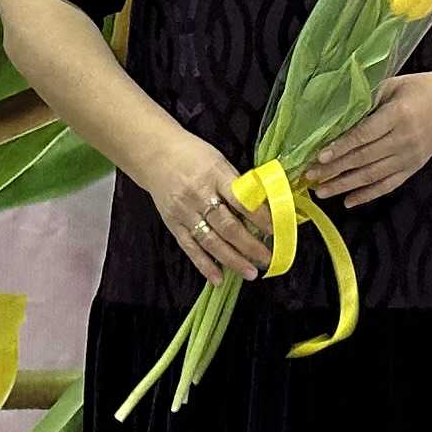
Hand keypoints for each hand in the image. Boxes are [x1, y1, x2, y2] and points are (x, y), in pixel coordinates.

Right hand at [150, 136, 271, 283]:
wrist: (154, 154)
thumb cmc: (193, 154)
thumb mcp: (219, 161)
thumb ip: (236, 185)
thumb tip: (262, 209)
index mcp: (215, 175)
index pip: (241, 201)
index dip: (260, 218)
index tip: (276, 231)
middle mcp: (199, 196)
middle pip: (228, 226)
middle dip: (250, 246)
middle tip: (267, 260)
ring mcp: (184, 212)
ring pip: (211, 241)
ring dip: (232, 260)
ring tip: (250, 273)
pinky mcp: (173, 224)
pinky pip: (190, 247)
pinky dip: (204, 265)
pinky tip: (218, 278)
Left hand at [303, 71, 431, 210]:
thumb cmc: (422, 88)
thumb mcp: (394, 84)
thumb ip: (368, 98)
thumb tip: (336, 113)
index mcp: (397, 116)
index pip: (364, 135)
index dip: (340, 147)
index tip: (319, 156)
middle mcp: (403, 139)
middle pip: (363, 158)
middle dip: (334, 169)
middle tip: (309, 176)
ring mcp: (410, 157)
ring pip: (372, 176)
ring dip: (345, 185)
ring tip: (321, 191)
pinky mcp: (414, 167)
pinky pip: (388, 185)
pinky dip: (368, 195)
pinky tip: (349, 201)